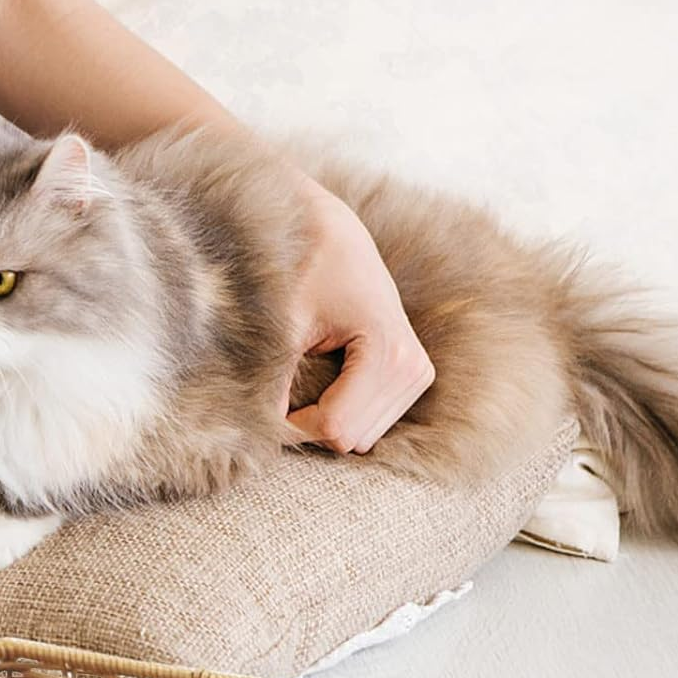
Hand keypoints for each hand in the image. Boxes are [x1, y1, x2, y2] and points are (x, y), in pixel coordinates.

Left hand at [283, 182, 433, 453]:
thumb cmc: (307, 270)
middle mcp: (413, 368)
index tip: (267, 403)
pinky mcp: (415, 377)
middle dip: (310, 424)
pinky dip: (343, 413)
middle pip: (349, 440)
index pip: (336, 427)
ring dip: (327, 419)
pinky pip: (370, 426)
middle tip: (285, 387)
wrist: (336, 236)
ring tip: (309, 376)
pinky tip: (331, 379)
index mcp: (388, 351)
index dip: (293, 426)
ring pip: (361, 439)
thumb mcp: (285, 323)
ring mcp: (419, 375)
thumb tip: (259, 431)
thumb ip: (274, 379)